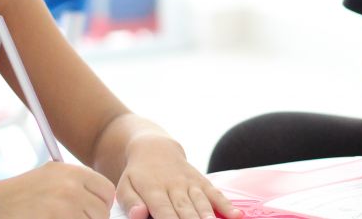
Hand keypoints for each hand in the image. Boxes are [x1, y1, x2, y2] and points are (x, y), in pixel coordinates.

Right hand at [0, 162, 115, 218]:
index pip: (107, 191)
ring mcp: (62, 206)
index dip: (102, 204)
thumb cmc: (22, 194)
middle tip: (74, 217)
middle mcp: (71, 187)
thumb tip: (106, 201)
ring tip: (59, 218)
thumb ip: (78, 184)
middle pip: (101, 212)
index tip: (92, 211)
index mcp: (72, 172)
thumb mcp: (51, 176)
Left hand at [115, 136, 241, 218]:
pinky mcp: (202, 181)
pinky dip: (226, 205)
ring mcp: (190, 183)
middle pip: (186, 211)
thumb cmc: (138, 174)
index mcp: (153, 190)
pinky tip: (236, 216)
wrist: (154, 148)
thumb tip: (138, 214)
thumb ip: (130, 202)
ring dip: (209, 218)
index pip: (164, 213)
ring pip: (202, 203)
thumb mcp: (125, 186)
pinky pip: (215, 193)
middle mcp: (174, 186)